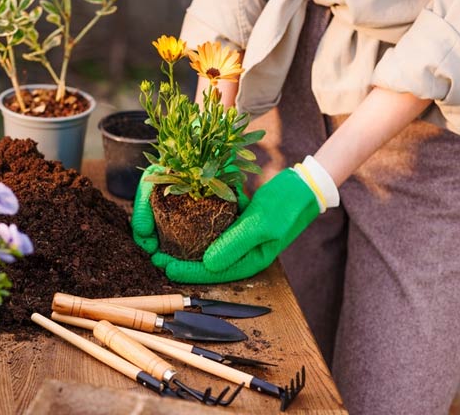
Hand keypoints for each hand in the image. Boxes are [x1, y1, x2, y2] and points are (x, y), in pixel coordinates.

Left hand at [134, 168, 319, 283]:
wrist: (305, 186)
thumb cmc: (287, 205)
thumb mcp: (260, 223)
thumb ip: (234, 242)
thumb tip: (206, 263)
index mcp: (250, 262)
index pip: (212, 272)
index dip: (186, 271)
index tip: (163, 265)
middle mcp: (242, 255)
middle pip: (205, 264)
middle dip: (180, 261)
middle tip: (155, 255)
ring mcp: (239, 240)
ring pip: (205, 248)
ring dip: (183, 246)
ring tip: (160, 242)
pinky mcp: (236, 226)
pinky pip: (211, 231)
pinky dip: (194, 229)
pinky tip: (177, 223)